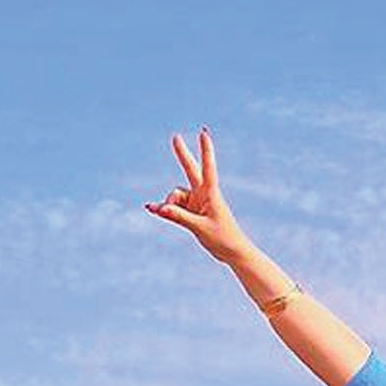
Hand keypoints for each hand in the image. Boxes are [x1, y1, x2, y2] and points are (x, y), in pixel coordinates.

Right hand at [144, 128, 248, 259]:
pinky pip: (174, 207)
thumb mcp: (198, 227)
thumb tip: (158, 208)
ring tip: (163, 214)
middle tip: (175, 137)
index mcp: (211, 193)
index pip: (208, 167)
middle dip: (182, 155)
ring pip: (175, 197)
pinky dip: (166, 210)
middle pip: (190, 170)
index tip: (203, 133)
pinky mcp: (191, 212)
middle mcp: (203, 194)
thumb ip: (178, 217)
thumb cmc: (222, 238)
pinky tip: (153, 210)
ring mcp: (196, 202)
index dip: (205, 150)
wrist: (232, 252)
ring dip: (169, 205)